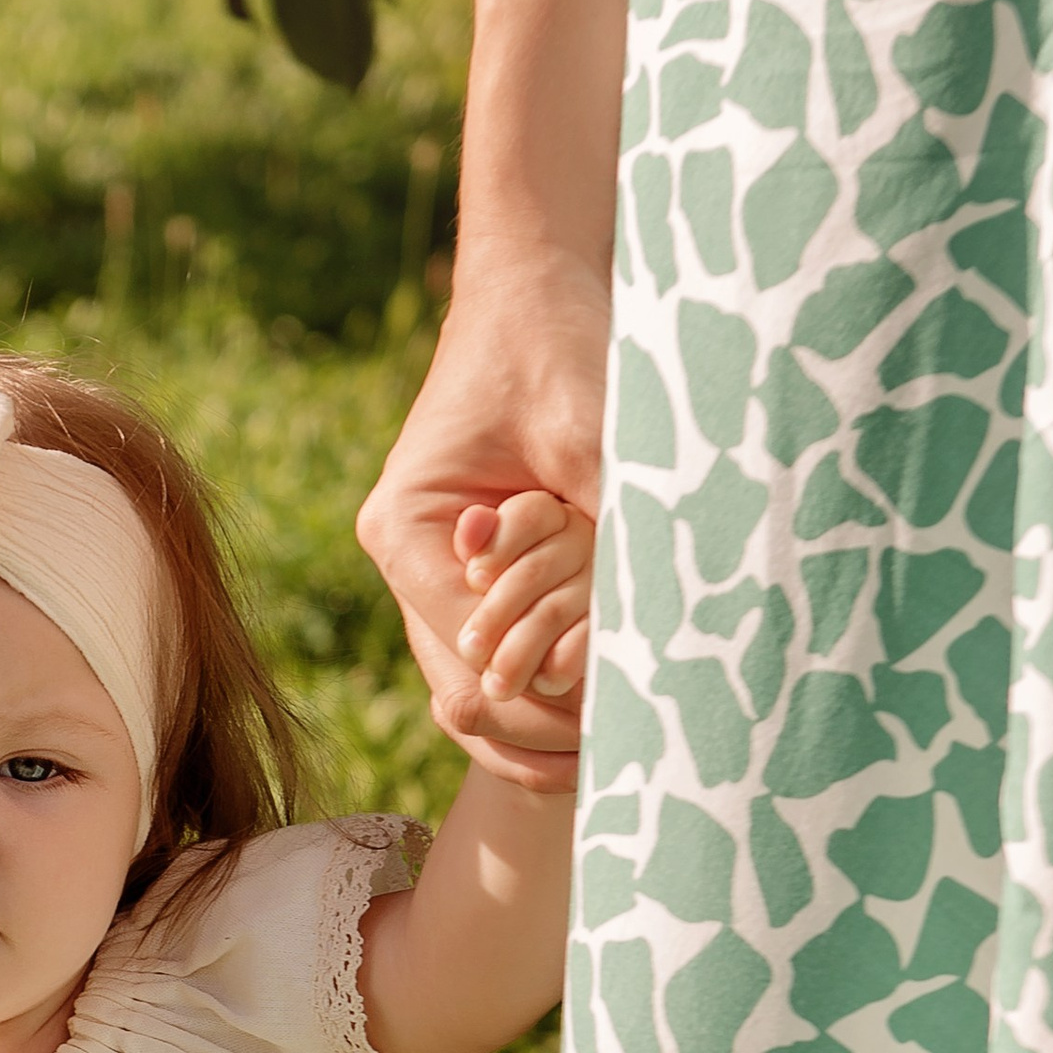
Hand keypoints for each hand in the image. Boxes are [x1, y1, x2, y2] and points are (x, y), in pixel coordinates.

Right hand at [356, 242, 610, 791]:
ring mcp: (435, 574)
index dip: (537, 692)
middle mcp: (409, 563)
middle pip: (459, 690)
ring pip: (473, 689)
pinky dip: (544, 689)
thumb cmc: (553, 346)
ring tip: (612, 761)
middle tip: (617, 762)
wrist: (535, 290)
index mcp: (407, 531)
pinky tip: (600, 722)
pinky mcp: (471, 575)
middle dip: (534, 731)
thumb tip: (644, 634)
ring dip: (537, 725)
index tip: (614, 711)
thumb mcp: (590, 432)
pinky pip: (499, 656)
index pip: (466, 651)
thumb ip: (604, 529)